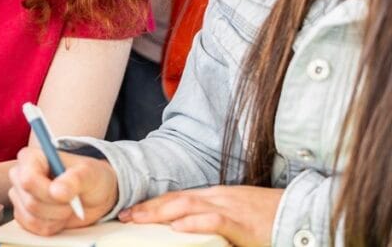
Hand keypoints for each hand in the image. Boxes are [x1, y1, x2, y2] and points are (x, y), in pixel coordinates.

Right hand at [8, 147, 117, 235]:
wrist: (93, 196)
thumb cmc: (90, 178)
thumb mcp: (89, 174)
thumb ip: (75, 179)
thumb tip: (57, 191)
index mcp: (31, 157)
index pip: (28, 180)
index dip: (47, 192)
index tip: (67, 196)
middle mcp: (20, 175)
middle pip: (31, 202)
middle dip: (57, 208)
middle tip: (72, 201)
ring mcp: (19, 195)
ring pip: (32, 218)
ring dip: (56, 218)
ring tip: (68, 207)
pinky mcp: (22, 214)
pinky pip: (33, 228)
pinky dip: (51, 226)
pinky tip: (60, 216)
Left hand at [120, 185, 282, 246]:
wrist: (302, 213)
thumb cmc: (269, 218)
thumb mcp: (237, 216)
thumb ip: (213, 220)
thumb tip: (187, 229)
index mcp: (216, 197)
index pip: (177, 197)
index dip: (153, 203)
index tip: (131, 211)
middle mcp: (218, 198)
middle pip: (176, 199)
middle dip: (148, 207)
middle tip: (124, 216)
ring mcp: (230, 208)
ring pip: (188, 206)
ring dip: (160, 213)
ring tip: (139, 220)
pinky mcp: (243, 223)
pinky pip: (215, 221)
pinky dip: (194, 224)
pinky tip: (177, 228)